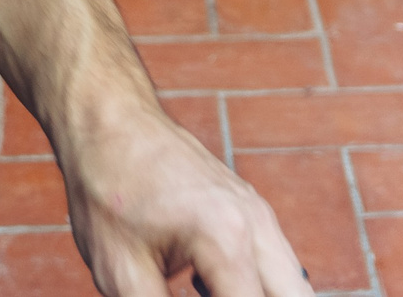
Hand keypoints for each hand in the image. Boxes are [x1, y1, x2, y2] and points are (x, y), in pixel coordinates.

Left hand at [60, 104, 310, 295]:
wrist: (110, 121)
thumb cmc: (108, 191)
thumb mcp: (120, 274)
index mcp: (227, 240)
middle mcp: (258, 225)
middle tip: (197, 295)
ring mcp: (261, 214)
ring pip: (294, 286)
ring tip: (196, 288)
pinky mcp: (253, 212)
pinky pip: (278, 267)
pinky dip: (259, 289)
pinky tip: (203, 289)